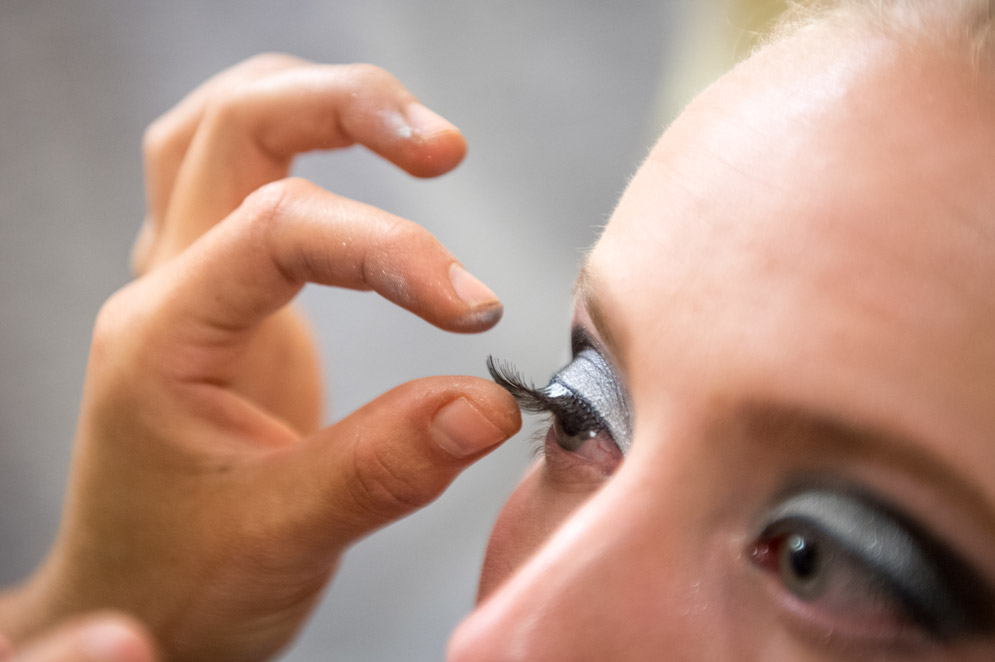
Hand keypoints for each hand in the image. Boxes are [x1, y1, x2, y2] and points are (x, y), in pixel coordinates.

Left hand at [4, 57, 520, 661]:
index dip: (393, 250)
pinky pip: (238, 176)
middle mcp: (163, 291)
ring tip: (407, 129)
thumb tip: (489, 403)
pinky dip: (299, 140)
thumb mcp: (285, 538)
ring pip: (220, 130)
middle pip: (232, 128)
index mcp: (162, 338)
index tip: (474, 306)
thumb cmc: (181, 581)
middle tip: (445, 145)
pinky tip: (352, 155)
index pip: (280, 232)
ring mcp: (185, 286)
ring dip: (311, 104)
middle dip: (345, 109)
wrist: (134, 600)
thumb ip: (386, 468)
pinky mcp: (220, 298)